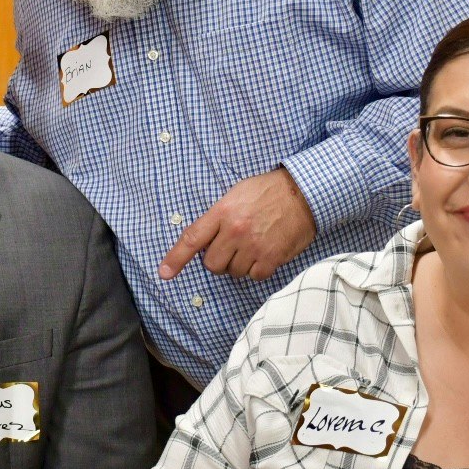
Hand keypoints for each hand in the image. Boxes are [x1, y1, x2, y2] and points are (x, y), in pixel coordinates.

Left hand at [160, 167, 316, 280]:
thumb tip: (205, 240)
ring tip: (253, 245)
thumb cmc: (268, 191)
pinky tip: (265, 253)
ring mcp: (253, 246)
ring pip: (233, 272)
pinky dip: (257, 269)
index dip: (175, 258)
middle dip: (218, 260)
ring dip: (239, 264)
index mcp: (223, 212)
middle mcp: (235, 231)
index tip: (164, 273)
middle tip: (231, 247)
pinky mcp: (271, 258)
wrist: (303, 193)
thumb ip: (219, 216)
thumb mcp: (236, 194)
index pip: (192, 238)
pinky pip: (254, 276)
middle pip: (212, 264)